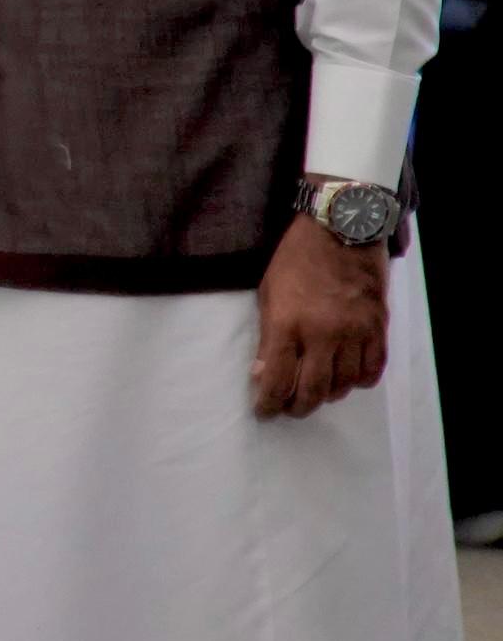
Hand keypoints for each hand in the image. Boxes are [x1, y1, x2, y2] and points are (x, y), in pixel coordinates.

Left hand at [252, 214, 390, 419]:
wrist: (342, 229)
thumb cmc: (296, 259)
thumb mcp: (268, 292)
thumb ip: (268, 336)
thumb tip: (263, 375)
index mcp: (288, 323)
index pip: (277, 379)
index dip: (268, 403)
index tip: (263, 411)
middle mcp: (323, 333)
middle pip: (313, 391)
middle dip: (298, 407)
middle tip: (289, 409)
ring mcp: (355, 332)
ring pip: (345, 385)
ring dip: (328, 395)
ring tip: (315, 393)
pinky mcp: (378, 328)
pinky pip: (373, 370)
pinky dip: (359, 381)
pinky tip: (347, 379)